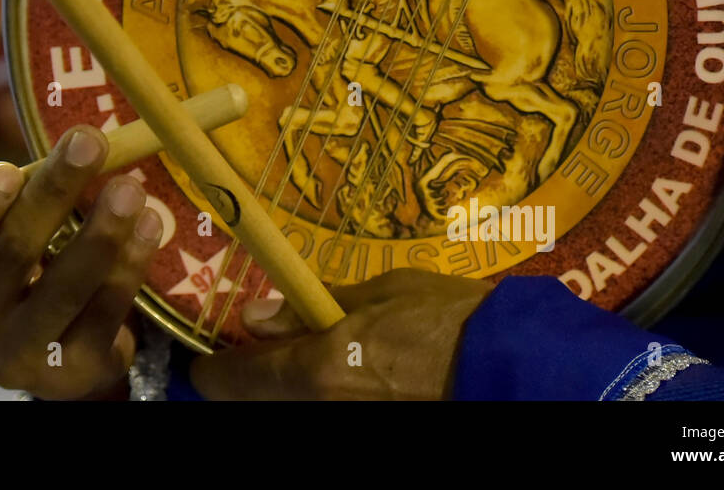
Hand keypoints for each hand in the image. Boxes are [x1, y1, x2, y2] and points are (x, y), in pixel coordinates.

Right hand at [0, 125, 162, 399]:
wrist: (54, 343)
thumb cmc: (6, 265)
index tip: (4, 169)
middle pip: (11, 257)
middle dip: (53, 194)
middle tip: (89, 142)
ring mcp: (22, 357)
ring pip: (65, 288)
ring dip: (102, 232)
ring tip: (129, 186)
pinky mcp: (75, 372)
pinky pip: (106, 312)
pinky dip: (130, 265)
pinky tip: (149, 224)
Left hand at [190, 268, 491, 399]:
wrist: (512, 366)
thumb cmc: (450, 320)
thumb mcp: (381, 292)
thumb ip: (314, 307)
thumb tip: (257, 316)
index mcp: (315, 371)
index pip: (230, 381)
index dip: (213, 367)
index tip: (211, 354)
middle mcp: (320, 411)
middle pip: (255, 403)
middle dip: (248, 379)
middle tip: (256, 351)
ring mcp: (344, 429)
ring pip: (289, 411)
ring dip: (282, 389)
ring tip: (298, 358)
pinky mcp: (368, 431)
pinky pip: (322, 415)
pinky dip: (314, 398)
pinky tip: (333, 375)